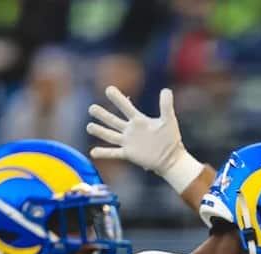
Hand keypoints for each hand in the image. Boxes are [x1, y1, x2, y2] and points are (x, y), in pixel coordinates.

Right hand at [86, 86, 203, 188]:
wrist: (171, 158)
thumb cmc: (170, 139)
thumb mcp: (169, 120)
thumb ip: (166, 106)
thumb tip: (166, 90)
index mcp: (139, 120)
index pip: (126, 107)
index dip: (118, 98)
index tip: (109, 89)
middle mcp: (130, 130)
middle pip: (113, 121)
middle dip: (102, 115)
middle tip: (91, 108)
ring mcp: (128, 142)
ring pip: (110, 135)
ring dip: (100, 131)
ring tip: (89, 126)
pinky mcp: (129, 154)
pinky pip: (114, 153)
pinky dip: (104, 153)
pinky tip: (92, 152)